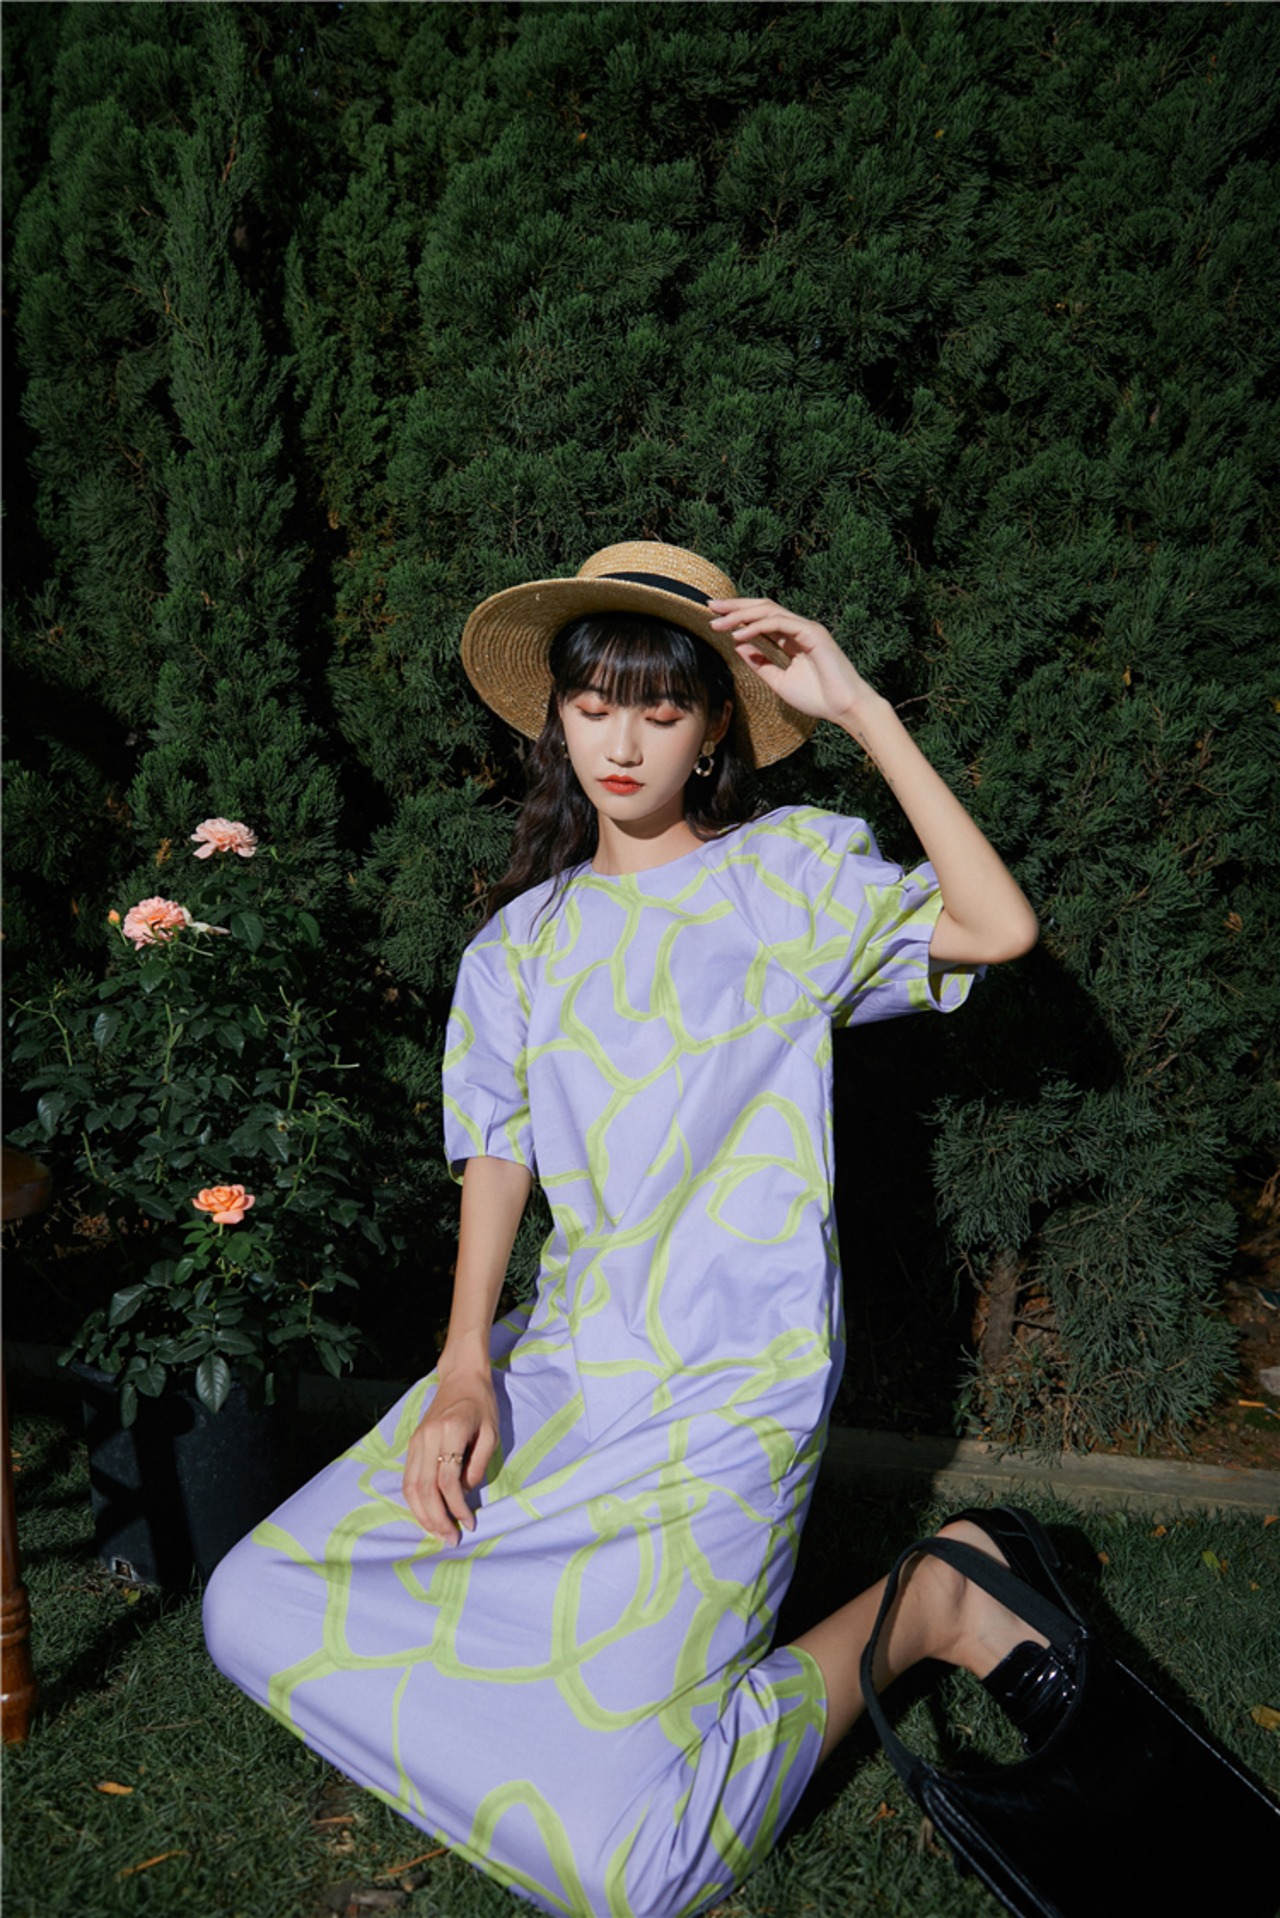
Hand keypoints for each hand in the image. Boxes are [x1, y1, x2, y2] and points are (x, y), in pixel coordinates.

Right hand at [402, 1360, 499, 1542]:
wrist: (461, 1377)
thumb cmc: (481, 1403)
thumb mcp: (491, 1432)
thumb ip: (480, 1463)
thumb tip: (465, 1491)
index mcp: (450, 1431)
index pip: (448, 1480)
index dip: (457, 1506)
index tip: (469, 1523)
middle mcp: (427, 1437)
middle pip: (425, 1488)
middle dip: (437, 1519)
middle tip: (451, 1539)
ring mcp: (415, 1441)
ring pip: (411, 1487)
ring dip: (422, 1515)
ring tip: (438, 1534)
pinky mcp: (411, 1444)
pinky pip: (408, 1479)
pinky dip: (415, 1502)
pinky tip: (427, 1516)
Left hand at [708, 598, 876, 724]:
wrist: (845, 709)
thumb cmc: (818, 698)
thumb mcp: (780, 682)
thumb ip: (761, 664)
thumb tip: (740, 647)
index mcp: (791, 639)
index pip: (761, 619)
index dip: (738, 616)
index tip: (715, 618)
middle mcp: (798, 629)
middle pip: (762, 608)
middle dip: (735, 607)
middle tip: (710, 606)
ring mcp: (806, 628)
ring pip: (768, 611)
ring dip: (741, 615)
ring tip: (719, 622)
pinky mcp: (813, 633)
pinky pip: (779, 623)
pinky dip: (757, 627)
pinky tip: (739, 635)